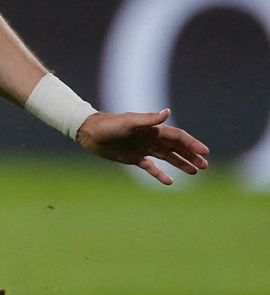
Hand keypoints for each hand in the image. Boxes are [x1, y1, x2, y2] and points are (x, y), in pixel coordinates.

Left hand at [75, 108, 209, 184]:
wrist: (89, 132)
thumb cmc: (109, 124)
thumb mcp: (130, 121)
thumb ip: (149, 119)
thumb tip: (168, 112)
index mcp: (152, 130)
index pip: (178, 137)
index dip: (192, 144)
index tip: (204, 152)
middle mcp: (150, 138)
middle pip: (176, 147)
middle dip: (191, 155)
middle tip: (205, 165)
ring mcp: (143, 148)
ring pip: (167, 157)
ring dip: (181, 163)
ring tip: (195, 171)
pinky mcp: (133, 158)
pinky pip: (151, 167)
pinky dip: (160, 174)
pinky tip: (169, 182)